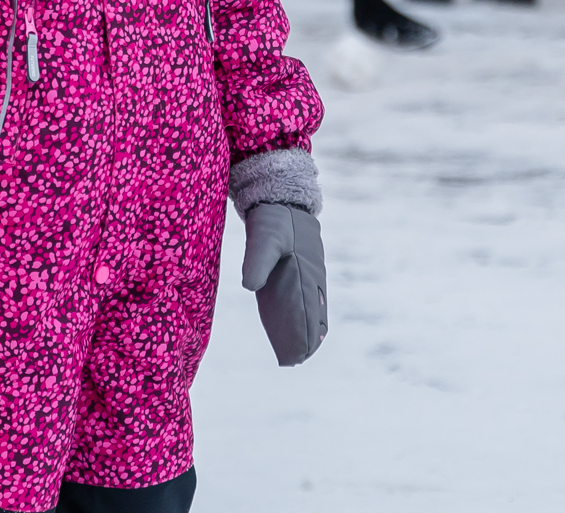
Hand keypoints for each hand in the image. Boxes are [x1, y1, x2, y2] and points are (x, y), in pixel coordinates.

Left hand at [241, 202, 327, 365]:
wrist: (283, 202)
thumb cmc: (274, 222)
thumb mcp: (263, 239)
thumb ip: (257, 261)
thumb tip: (250, 287)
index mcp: (307, 274)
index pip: (307, 312)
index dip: (303, 335)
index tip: (297, 355)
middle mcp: (313, 279)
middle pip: (314, 316)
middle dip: (306, 339)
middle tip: (295, 360)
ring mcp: (310, 277)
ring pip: (313, 310)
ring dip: (307, 331)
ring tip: (299, 353)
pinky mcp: (303, 273)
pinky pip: (307, 300)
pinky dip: (306, 318)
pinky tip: (299, 329)